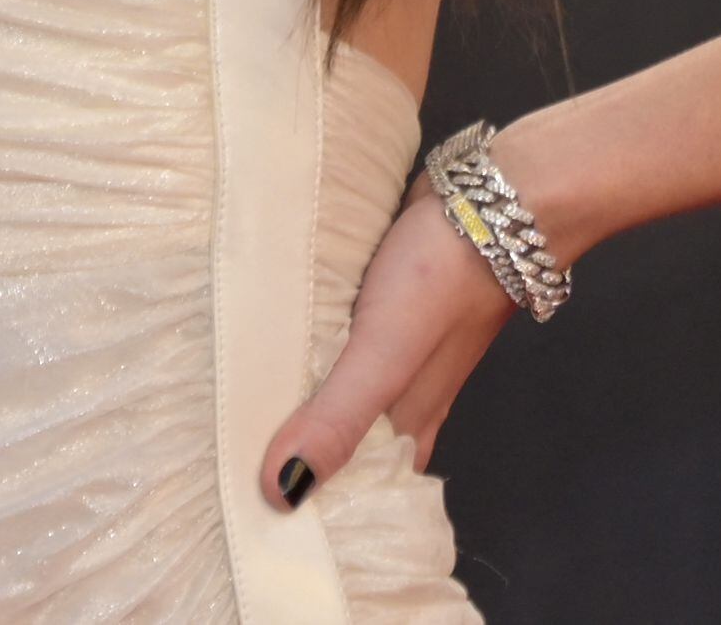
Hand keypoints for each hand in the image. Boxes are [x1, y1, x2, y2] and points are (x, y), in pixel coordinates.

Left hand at [256, 175, 518, 508]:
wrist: (495, 200)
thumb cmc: (443, 279)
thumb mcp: (384, 355)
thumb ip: (339, 419)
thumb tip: (282, 494)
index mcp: (405, 422)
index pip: (354, 486)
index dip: (308, 505)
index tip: (250, 521)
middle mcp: (401, 395)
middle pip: (343, 441)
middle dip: (295, 456)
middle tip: (225, 471)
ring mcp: (393, 348)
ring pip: (338, 390)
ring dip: (297, 401)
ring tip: (230, 415)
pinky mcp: (381, 304)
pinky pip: (338, 341)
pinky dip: (309, 351)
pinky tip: (272, 345)